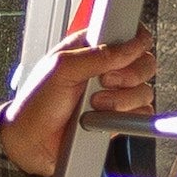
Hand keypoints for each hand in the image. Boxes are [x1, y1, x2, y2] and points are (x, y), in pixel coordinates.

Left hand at [0, 27, 159, 176]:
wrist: (32, 142)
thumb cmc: (36, 104)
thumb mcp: (61, 69)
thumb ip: (99, 54)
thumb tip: (131, 46)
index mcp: (90, 47)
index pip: (129, 34)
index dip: (134, 44)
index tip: (122, 56)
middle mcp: (106, 68)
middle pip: (144, 63)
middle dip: (127, 76)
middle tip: (102, 83)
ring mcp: (114, 94)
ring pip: (144, 90)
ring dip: (121, 100)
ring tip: (94, 105)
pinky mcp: (119, 117)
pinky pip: (141, 114)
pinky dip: (125, 118)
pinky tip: (101, 118)